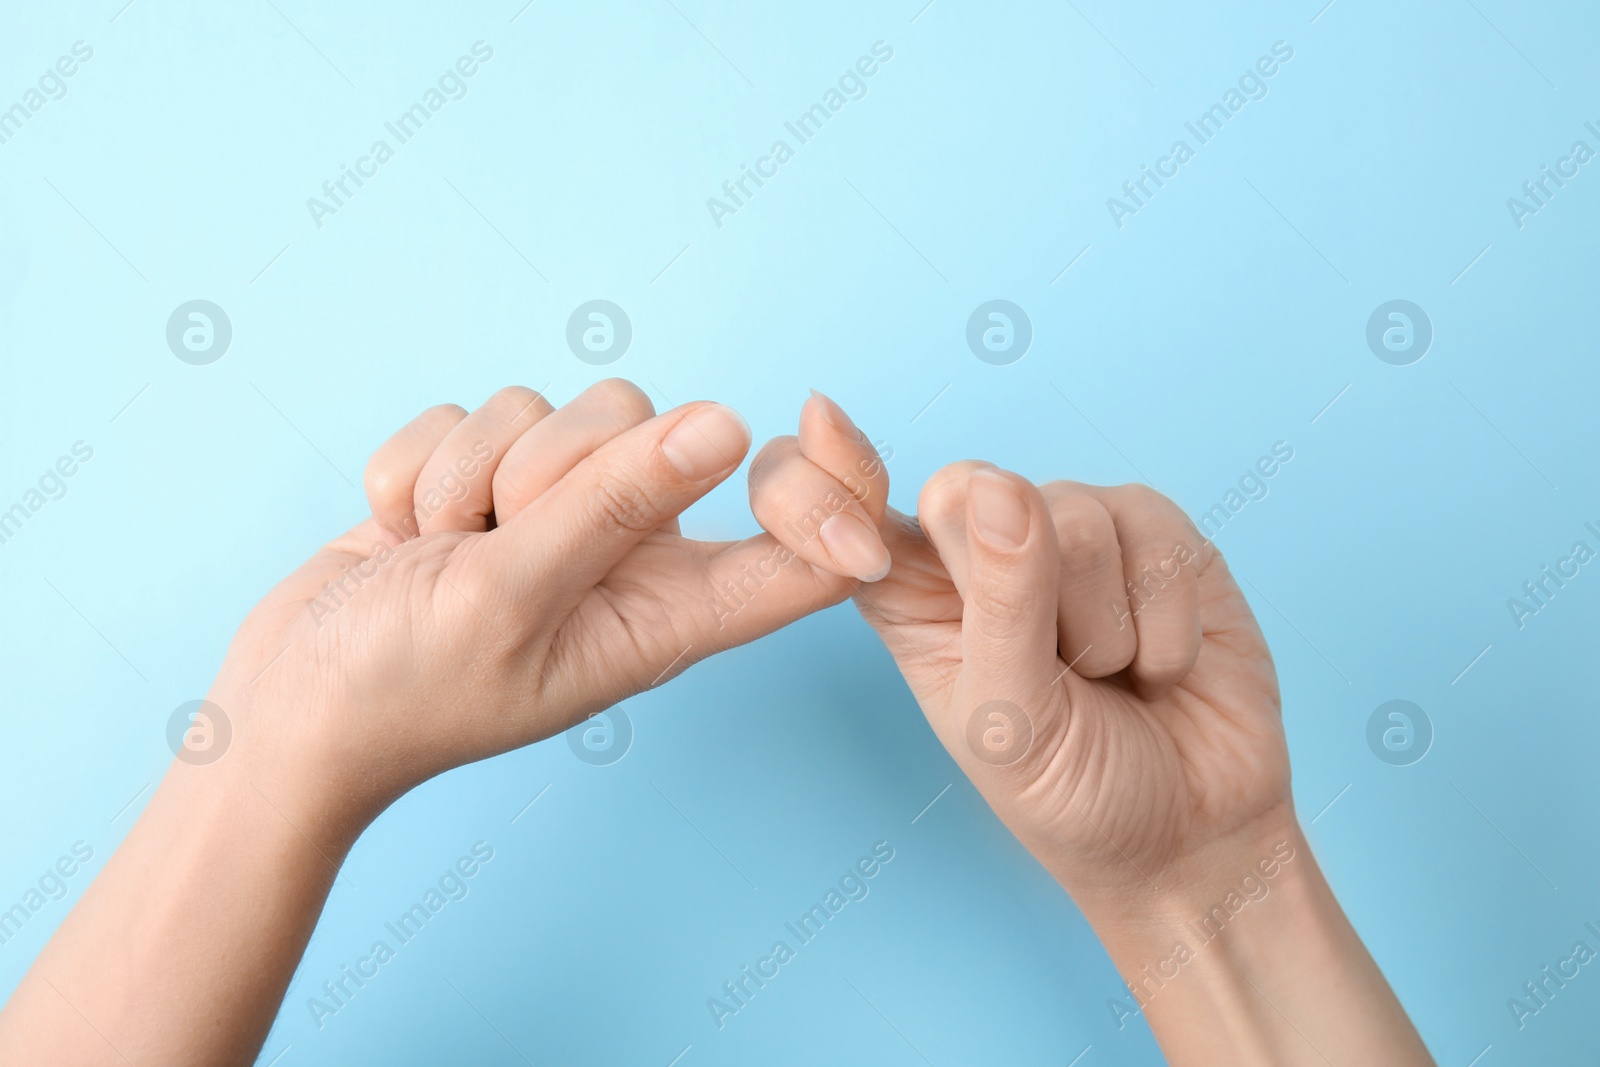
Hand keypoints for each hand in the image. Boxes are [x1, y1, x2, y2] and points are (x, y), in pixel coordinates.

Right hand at [217, 379, 839, 839]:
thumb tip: (727, 425)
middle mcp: (626, 556)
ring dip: (474, 468)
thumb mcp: (513, 599)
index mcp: (669, 611)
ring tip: (440, 550)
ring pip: (553, 405)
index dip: (833, 483)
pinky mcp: (484, 481)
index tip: (810, 421)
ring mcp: (552, 514)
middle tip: (497, 536)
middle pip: (655, 427)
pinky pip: (473, 410)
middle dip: (556, 460)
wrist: (289, 707)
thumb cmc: (406, 687)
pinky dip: (422, 466)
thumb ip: (614, 507)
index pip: (804, 551)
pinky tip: (404, 534)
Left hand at [749, 391, 1289, 903]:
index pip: (850, 510)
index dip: (831, 465)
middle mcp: (981, 546)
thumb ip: (1000, 605)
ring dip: (1103, 628)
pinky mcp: (1153, 528)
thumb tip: (997, 485)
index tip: (818, 417)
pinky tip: (1162, 666)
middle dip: (1022, 592)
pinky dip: (1164, 622)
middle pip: (967, 491)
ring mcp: (1069, 527)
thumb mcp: (1010, 719)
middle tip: (1054, 670)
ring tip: (1112, 677)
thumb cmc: (1071, 788)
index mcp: (909, 594)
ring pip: (1073, 516)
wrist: (1190, 832)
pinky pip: (1154, 532)